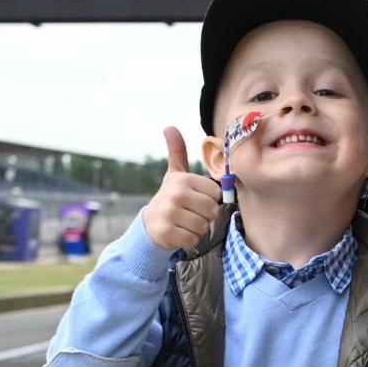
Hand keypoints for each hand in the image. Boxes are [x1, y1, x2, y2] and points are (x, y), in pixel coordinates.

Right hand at [142, 127, 221, 250]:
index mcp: (184, 180)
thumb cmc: (171, 197)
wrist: (150, 222)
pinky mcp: (166, 232)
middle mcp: (176, 194)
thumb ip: (177, 152)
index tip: (195, 199)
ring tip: (184, 223)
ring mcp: (170, 213)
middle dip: (204, 216)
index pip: (216, 194)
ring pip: (204, 226)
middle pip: (212, 211)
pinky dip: (188, 240)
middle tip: (190, 213)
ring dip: (197, 229)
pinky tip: (178, 233)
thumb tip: (169, 126)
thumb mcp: (175, 174)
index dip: (209, 200)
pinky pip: (193, 239)